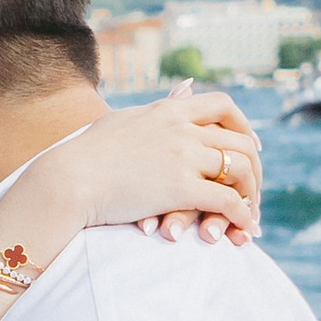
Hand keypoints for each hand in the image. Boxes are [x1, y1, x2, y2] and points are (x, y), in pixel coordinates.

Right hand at [43, 87, 261, 248]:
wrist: (67, 178)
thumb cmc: (86, 154)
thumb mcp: (126, 119)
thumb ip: (158, 109)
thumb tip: (181, 92)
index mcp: (168, 111)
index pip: (222, 104)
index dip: (243, 125)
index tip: (249, 143)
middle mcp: (181, 129)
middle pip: (239, 140)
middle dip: (254, 165)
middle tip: (252, 187)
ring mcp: (183, 157)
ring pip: (240, 169)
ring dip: (251, 192)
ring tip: (249, 212)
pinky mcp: (180, 188)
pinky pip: (227, 200)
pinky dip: (241, 215)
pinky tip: (242, 228)